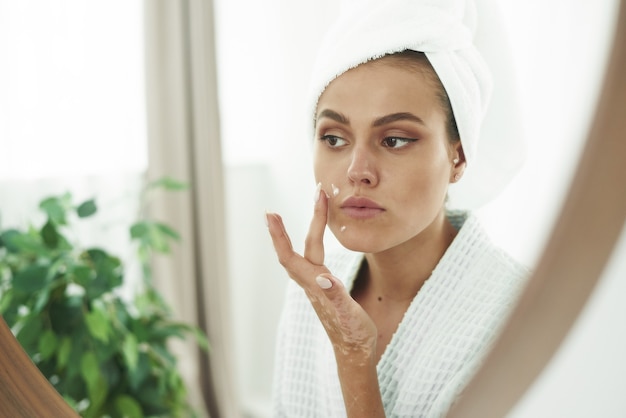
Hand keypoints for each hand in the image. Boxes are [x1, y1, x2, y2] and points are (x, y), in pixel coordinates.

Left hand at [266, 184, 376, 356]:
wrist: (354, 352)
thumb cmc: (353, 335)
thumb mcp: (349, 316)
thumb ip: (336, 296)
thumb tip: (324, 277)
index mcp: (315, 285)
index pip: (292, 255)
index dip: (280, 235)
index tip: (271, 213)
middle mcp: (311, 283)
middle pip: (295, 250)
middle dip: (285, 228)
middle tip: (274, 209)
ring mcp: (316, 285)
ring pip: (301, 254)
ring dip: (295, 234)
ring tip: (288, 217)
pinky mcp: (323, 287)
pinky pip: (311, 259)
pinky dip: (309, 242)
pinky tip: (313, 237)